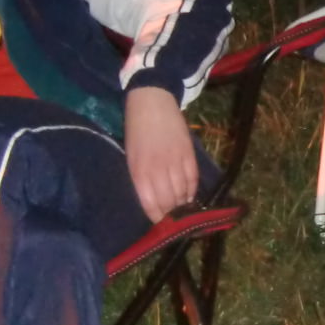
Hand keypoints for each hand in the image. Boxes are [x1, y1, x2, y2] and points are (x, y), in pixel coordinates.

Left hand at [125, 85, 199, 221]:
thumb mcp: (131, 156)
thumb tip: (152, 200)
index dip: (157, 217)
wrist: (152, 101)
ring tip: (182, 208)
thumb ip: (140, 178)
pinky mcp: (188, 153)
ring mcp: (174, 161)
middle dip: (170, 214)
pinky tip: (189, 195)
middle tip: (172, 218)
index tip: (159, 223)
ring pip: (182, 193)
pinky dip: (192, 190)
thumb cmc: (136, 130)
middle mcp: (157, 169)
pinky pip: (193, 179)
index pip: (150, 204)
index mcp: (138, 171)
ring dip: (183, 204)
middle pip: (168, 202)